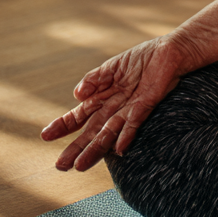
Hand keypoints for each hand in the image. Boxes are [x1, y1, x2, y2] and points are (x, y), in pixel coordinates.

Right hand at [41, 36, 188, 170]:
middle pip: (92, 129)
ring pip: (110, 131)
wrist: (171, 51)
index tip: (46, 135)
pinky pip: (134, 122)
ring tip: (81, 165)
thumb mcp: (114, 66)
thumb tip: (77, 95)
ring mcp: (130, 108)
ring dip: (96, 148)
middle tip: (61, 165)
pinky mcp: (147, 105)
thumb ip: (95, 79)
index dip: (64, 125)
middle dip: (77, 147)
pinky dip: (126, 135)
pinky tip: (118, 148)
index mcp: (103, 96)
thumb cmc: (143, 58)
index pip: (80, 114)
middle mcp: (114, 107)